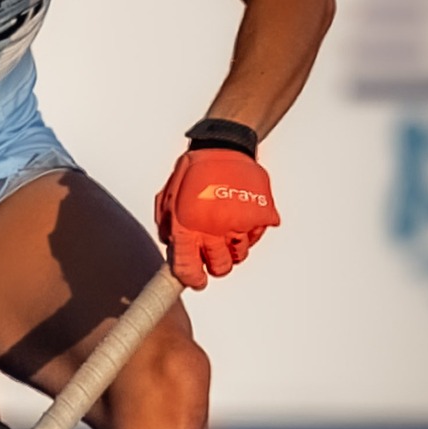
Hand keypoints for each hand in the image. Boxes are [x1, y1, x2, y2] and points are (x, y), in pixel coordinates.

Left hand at [155, 146, 278, 289]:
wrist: (224, 147)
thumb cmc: (195, 172)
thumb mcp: (169, 197)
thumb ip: (168, 227)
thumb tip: (172, 251)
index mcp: (187, 226)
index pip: (188, 268)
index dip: (193, 279)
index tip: (197, 281)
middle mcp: (214, 228)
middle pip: (220, 267)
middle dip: (216, 265)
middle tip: (213, 252)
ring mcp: (239, 222)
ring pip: (239, 255)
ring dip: (233, 247)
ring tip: (227, 226)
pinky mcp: (260, 215)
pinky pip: (255, 237)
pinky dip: (249, 230)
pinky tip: (240, 214)